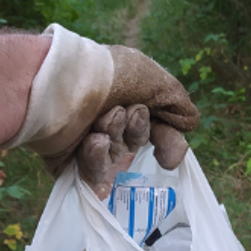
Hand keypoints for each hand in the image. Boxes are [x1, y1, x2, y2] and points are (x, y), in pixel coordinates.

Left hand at [8, 25, 199, 182]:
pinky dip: (95, 158)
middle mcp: (107, 121)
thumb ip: (178, 105)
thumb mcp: (156, 82)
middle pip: (135, 144)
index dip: (167, 145)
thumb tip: (190, 125)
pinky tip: (91, 141)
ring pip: (114, 159)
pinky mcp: (66, 160)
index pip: (157, 132)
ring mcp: (85, 141)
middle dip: (134, 131)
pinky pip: (91, 175)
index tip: (168, 158)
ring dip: (113, 138)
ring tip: (101, 122)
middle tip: (124, 113)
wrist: (60, 85)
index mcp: (127, 100)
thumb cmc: (109, 76)